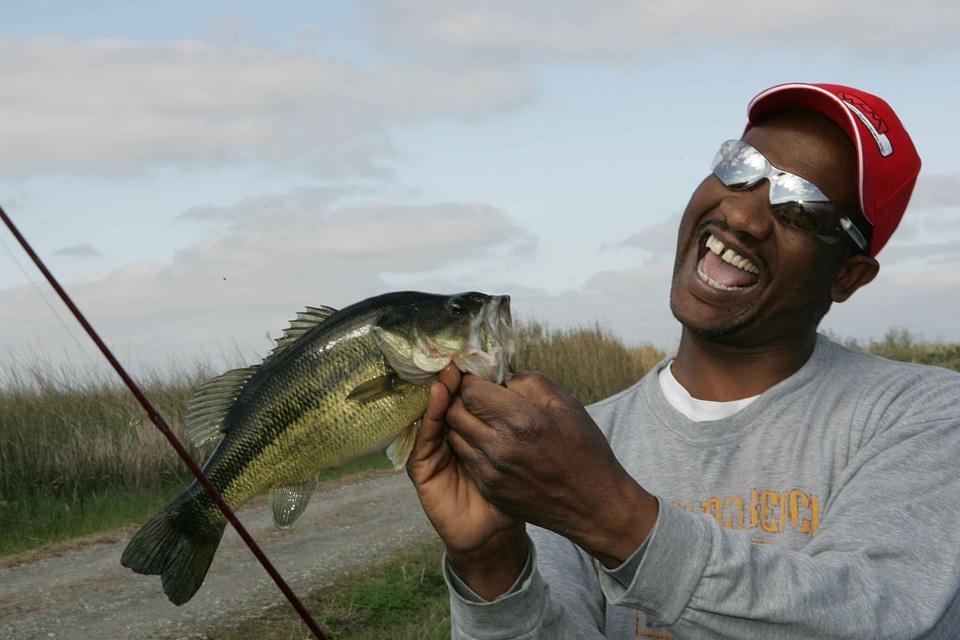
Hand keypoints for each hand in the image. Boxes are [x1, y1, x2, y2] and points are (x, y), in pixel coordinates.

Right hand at [406, 364, 527, 599]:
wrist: (495, 534)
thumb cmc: (514, 492)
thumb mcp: (519, 449)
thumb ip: (514, 418)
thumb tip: (511, 377)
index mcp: (475, 429)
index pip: (466, 394)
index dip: (469, 374)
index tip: (476, 351)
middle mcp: (450, 437)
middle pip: (446, 400)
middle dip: (451, 378)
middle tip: (457, 354)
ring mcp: (435, 452)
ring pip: (432, 414)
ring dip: (439, 392)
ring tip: (449, 369)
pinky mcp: (423, 470)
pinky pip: (422, 440)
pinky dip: (428, 418)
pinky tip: (438, 398)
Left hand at [445, 371, 658, 567]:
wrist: (594, 505)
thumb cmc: (585, 451)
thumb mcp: (567, 405)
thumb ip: (531, 383)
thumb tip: (503, 377)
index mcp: (522, 420)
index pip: (470, 391)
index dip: (470, 380)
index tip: (478, 377)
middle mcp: (501, 447)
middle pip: (454, 413)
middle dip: (461, 399)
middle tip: (476, 395)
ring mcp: (492, 472)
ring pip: (455, 436)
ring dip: (463, 423)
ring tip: (482, 418)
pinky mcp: (490, 490)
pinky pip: (466, 459)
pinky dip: (470, 446)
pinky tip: (490, 442)